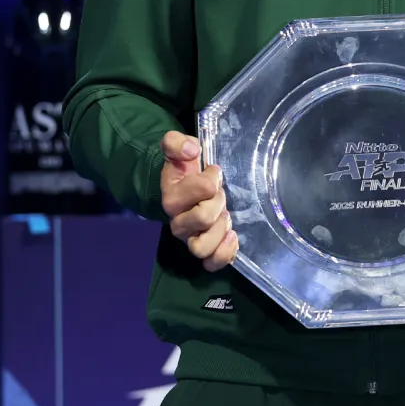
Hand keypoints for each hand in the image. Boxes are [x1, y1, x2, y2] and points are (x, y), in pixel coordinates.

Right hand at [160, 131, 238, 271]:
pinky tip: (233, 236)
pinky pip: (211, 263)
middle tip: (220, 194)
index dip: (212, 178)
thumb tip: (191, 150)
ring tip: (225, 216)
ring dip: (220, 230)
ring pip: (202, 247)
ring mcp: (190, 238)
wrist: (183, 186)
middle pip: (203, 218)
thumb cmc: (185, 168)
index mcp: (172, 196)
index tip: (213, 172)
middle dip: (218, 202)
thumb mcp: (179, 148)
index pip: (201, 189)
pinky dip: (225, 253)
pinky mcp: (204, 250)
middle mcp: (178, 221)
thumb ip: (177, 143)